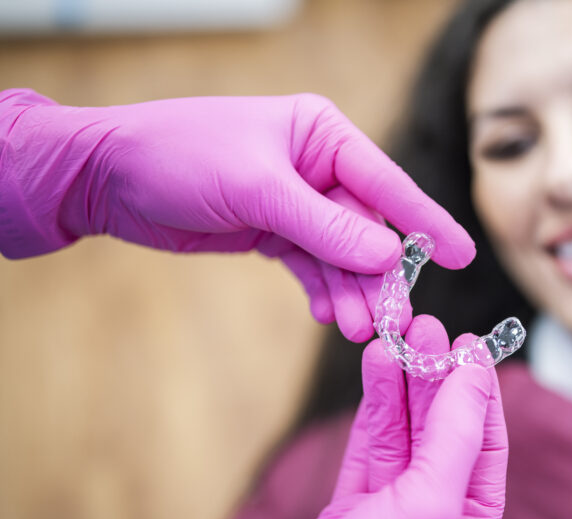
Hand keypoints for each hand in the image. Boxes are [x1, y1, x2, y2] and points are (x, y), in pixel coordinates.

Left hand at [0, 90, 472, 339]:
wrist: (109, 177)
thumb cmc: (180, 157)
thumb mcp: (258, 189)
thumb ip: (325, 227)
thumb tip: (389, 255)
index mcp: (323, 134)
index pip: (388, 183)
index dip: (426, 222)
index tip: (462, 256)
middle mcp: (318, 167)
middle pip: (368, 229)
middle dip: (378, 277)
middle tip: (390, 322)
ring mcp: (298, 203)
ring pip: (343, 256)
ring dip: (351, 294)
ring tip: (354, 331)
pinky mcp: (275, 232)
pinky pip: (313, 267)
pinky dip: (322, 292)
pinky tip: (327, 316)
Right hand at [232, 315, 507, 518]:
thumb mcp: (428, 507)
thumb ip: (454, 437)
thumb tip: (475, 373)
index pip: (486, 447)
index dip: (478, 391)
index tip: (469, 342)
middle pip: (442, 435)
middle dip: (435, 379)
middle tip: (425, 326)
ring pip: (401, 438)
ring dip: (400, 387)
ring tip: (397, 337)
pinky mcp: (345, 517)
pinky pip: (367, 451)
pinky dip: (371, 411)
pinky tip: (375, 372)